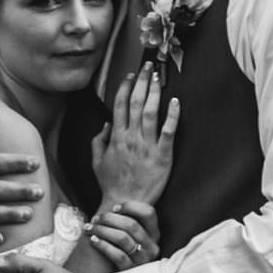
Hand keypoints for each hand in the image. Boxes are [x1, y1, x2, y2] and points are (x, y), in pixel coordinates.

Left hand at [82, 200, 159, 269]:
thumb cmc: (119, 248)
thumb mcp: (126, 232)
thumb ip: (123, 216)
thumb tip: (109, 187)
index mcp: (154, 233)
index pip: (149, 212)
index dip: (130, 206)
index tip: (114, 208)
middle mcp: (153, 246)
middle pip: (132, 225)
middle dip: (109, 219)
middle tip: (95, 218)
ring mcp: (143, 260)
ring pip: (123, 239)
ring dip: (102, 230)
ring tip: (89, 228)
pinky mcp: (132, 271)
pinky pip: (117, 255)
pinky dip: (102, 245)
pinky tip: (92, 240)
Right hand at [91, 62, 178, 206]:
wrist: (125, 205)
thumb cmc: (111, 185)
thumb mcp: (97, 162)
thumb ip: (99, 141)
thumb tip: (106, 123)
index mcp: (116, 137)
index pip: (119, 105)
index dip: (125, 86)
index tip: (130, 75)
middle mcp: (131, 138)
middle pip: (135, 102)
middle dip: (141, 82)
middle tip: (147, 67)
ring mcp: (147, 146)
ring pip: (150, 112)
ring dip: (154, 92)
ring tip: (158, 77)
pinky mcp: (163, 156)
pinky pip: (168, 132)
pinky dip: (172, 115)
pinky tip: (175, 102)